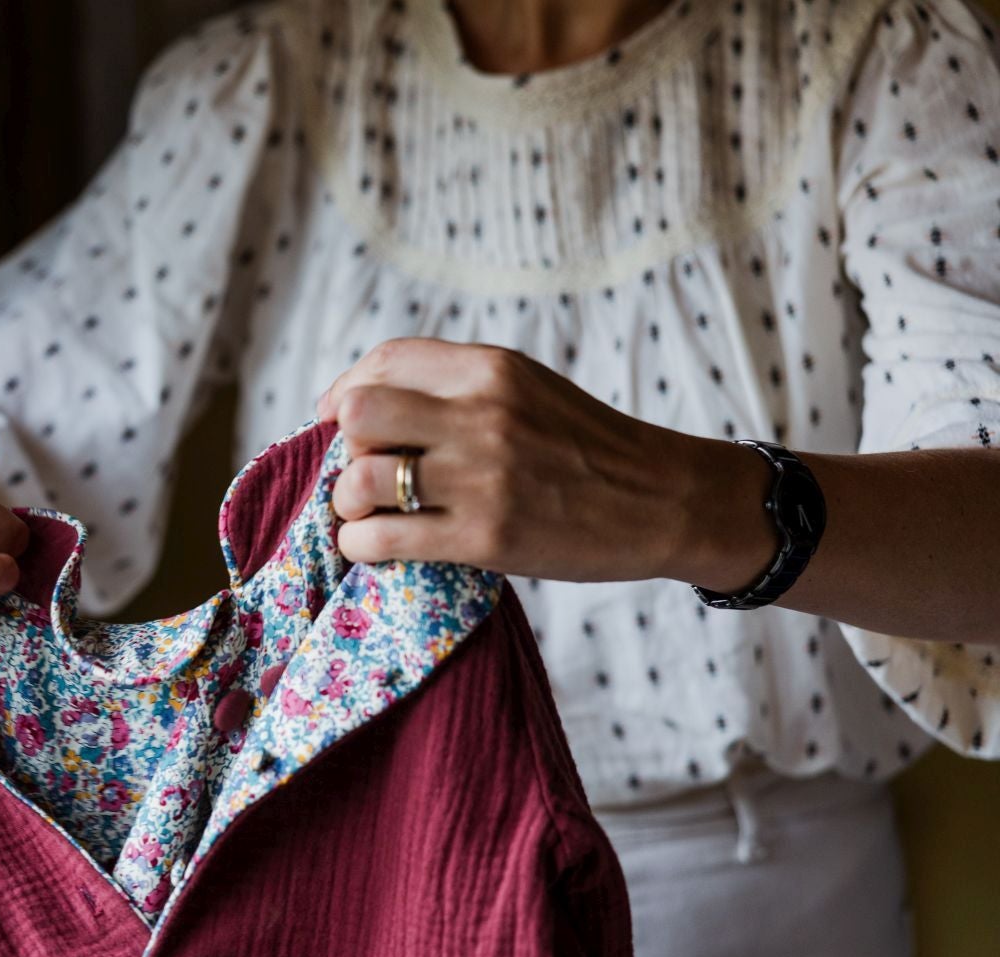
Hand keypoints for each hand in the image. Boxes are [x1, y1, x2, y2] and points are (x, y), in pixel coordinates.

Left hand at [318, 338, 774, 589]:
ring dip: (347, 502)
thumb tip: (365, 404)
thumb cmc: (589, 450)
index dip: (345, 391)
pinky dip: (361, 544)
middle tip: (361, 470)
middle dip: (346, 445)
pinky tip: (372, 547)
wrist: (667, 502)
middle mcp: (483, 413)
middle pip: (361, 412)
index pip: (385, 360)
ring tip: (364, 515)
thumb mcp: (529, 391)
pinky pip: (385, 536)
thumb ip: (459, 389)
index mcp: (492, 369)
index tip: (337, 420)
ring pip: (361, 477)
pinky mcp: (486, 536)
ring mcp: (484, 475)